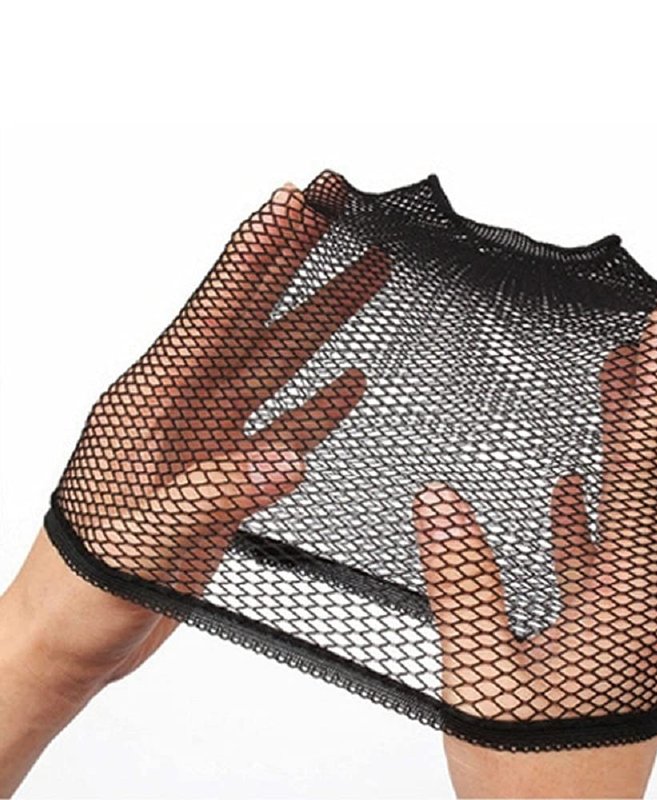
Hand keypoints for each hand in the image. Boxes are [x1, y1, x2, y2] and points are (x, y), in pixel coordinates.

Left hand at [0, 180, 389, 794]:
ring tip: (366, 273)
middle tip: (331, 207)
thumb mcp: (142, 539)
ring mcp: (214, 434)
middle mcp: (187, 403)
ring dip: (323, 315)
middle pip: (253, 311)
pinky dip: (321, 404)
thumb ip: (217, 493)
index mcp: (150, 401)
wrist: (78, 628)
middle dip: (295, 255)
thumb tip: (291, 458)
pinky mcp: (234, 471)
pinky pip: (288, 423)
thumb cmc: (86, 580)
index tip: (291, 203)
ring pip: (279, 358)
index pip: (214, 309)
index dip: (256, 252)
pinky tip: (348, 380)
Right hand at [412, 298, 656, 796]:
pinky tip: (578, 485)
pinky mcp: (614, 627)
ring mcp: (637, 612)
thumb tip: (438, 500)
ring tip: (630, 371)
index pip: (648, 470)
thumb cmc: (533, 783)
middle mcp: (652, 599)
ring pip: (644, 502)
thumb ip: (464, 583)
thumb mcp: (485, 681)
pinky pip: (613, 548)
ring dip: (639, 434)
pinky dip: (601, 506)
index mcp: (632, 605)